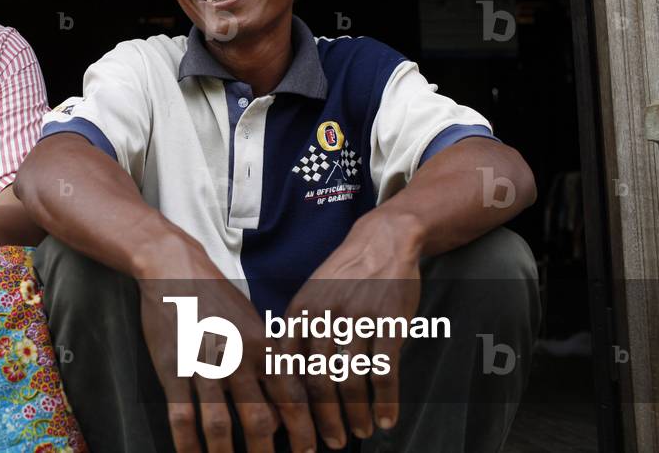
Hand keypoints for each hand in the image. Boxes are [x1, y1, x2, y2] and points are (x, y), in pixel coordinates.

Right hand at [137, 240, 316, 452]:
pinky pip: (182, 416)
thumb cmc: (217, 296)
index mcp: (263, 343)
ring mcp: (203, 364)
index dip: (304, 429)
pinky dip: (188, 444)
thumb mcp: (253, 321)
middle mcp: (237, 356)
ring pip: (220, 424)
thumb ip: (269, 359)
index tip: (311, 451)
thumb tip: (285, 400)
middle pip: (259, 418)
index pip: (291, 395)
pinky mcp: (173, 368)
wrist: (174, 268)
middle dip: (268, 452)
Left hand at [284, 210, 422, 448]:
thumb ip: (297, 333)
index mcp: (298, 312)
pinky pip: (385, 372)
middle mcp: (323, 316)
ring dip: (357, 414)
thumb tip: (284, 381)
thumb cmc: (343, 275)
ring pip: (351, 380)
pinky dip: (386, 401)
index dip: (291, 404)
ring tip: (362, 432)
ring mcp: (356, 318)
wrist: (382, 240)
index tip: (297, 429)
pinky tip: (387, 419)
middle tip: (333, 442)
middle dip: (325, 419)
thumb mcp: (310, 296)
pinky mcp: (388, 321)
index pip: (287, 367)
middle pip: (318, 380)